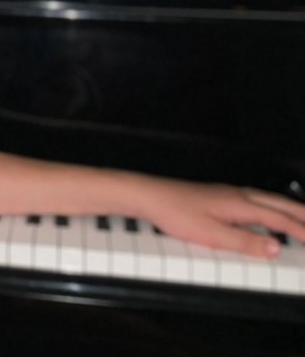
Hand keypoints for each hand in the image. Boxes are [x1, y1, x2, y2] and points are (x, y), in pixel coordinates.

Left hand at [137, 177, 304, 257]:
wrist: (151, 196)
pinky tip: (267, 212)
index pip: (278, 218)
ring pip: (268, 199)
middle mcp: (238, 195)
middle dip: (301, 214)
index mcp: (240, 204)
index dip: (300, 230)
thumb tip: (275, 248)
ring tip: (302, 217)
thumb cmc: (177, 212)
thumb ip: (245, 243)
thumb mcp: (212, 235)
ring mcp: (229, 193)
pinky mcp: (220, 195)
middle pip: (278, 203)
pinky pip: (257, 199)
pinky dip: (272, 206)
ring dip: (288, 208)